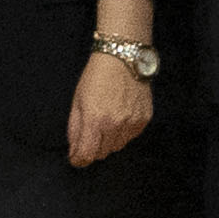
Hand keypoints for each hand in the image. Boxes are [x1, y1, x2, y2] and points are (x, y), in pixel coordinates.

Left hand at [69, 49, 152, 167]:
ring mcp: (132, 122)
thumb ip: (74, 129)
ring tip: (106, 121)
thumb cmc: (97, 76)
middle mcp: (115, 124)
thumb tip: (74, 150)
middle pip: (101, 153)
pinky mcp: (144, 119)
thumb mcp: (77, 101)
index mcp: (94, 120)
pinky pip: (130, 137)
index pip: (86, 154)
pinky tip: (119, 116)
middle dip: (93, 147)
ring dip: (109, 141)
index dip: (79, 159)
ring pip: (117, 147)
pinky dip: (123, 132)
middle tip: (91, 132)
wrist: (123, 58)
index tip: (76, 158)